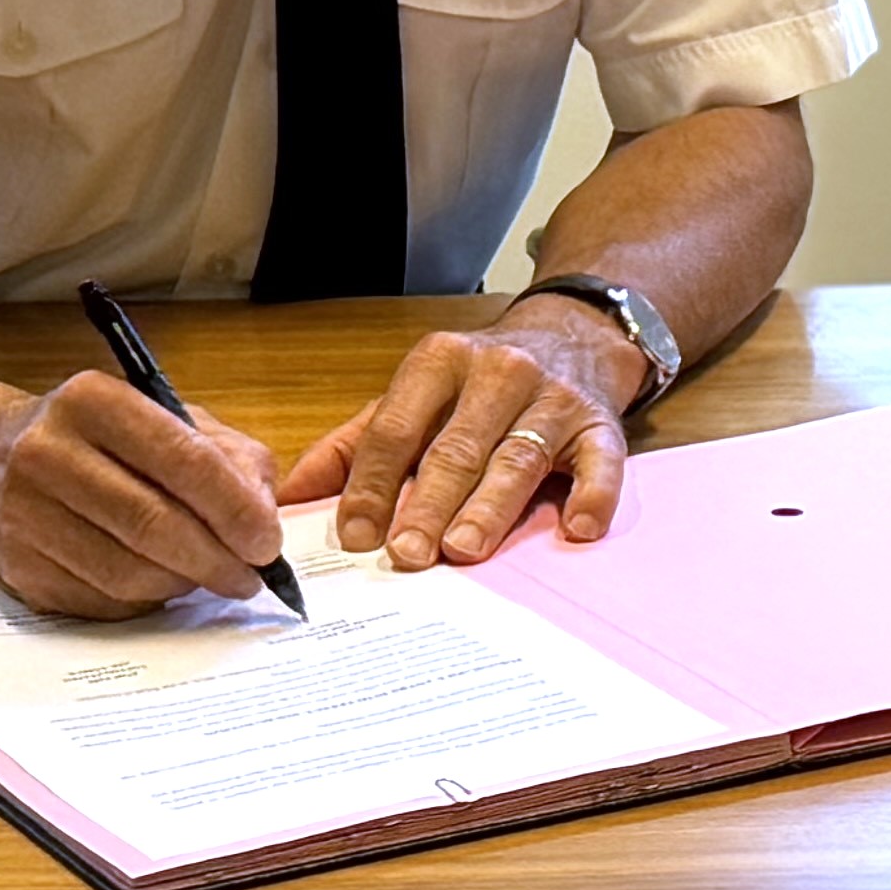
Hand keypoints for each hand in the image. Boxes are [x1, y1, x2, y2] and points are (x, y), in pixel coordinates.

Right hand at [0, 369, 285, 616]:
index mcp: (93, 401)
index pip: (181, 459)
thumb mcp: (165, 418)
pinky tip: (158, 583)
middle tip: (250, 577)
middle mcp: (48, 452)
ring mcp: (25, 514)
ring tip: (206, 576)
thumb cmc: (98, 440)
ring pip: (128, 572)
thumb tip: (262, 515)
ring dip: (182, 584)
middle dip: (216, 559)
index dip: (233, 508)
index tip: (266, 542)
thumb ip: (227, 455)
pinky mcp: (19, 566)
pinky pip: (101, 601)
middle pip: (152, 524)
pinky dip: (145, 601)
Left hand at [283, 299, 645, 563]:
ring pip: (518, 458)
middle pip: (456, 447)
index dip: (374, 482)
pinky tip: (577, 528)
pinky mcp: (601, 423)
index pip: (396, 428)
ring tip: (464, 549)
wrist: (572, 335)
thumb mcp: (414, 395)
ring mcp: (554, 398)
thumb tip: (288, 497)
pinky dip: (591, 496)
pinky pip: (600, 462)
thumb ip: (355, 445)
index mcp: (439, 362)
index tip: (356, 533)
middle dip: (428, 503)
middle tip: (407, 553)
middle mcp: (498, 373)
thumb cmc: (478, 382)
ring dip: (490, 507)